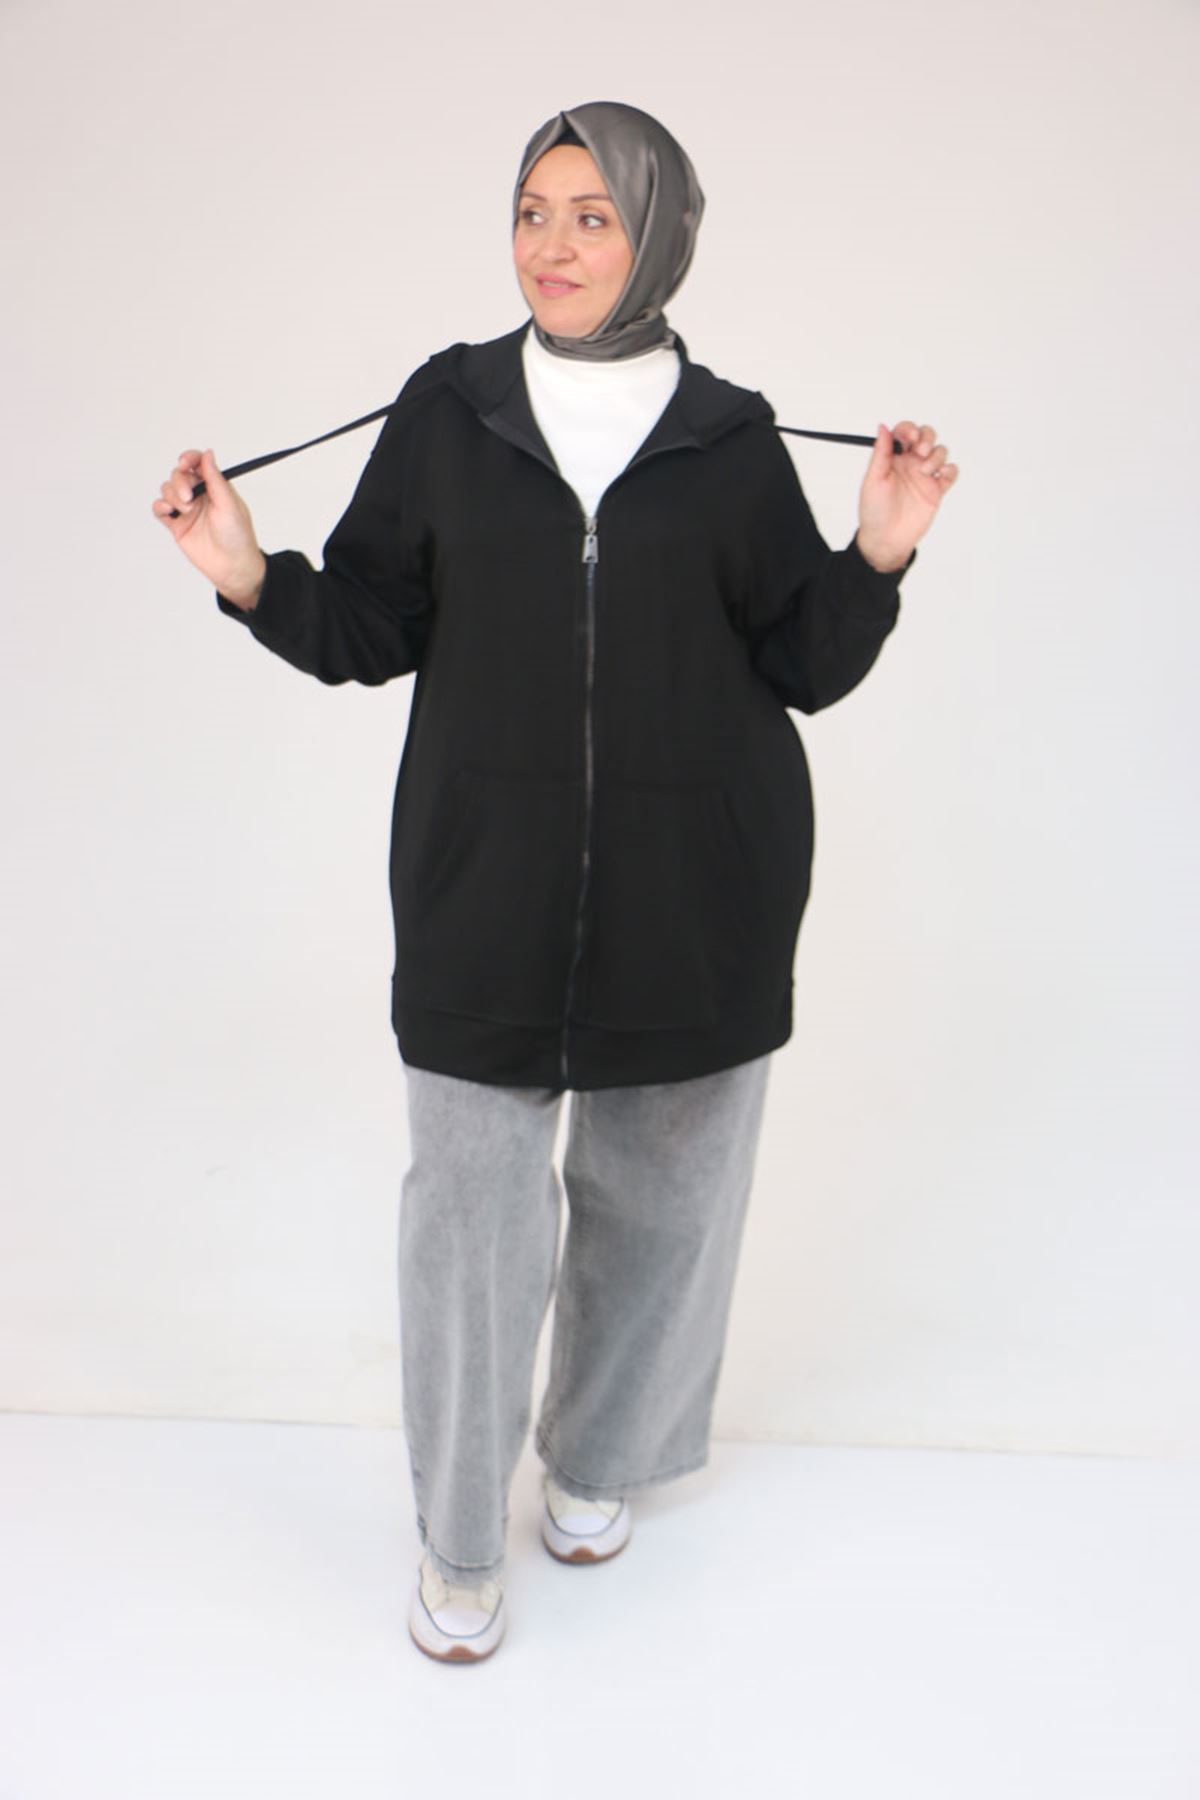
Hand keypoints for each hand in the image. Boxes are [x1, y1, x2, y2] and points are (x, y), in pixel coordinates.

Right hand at [151, 447, 266, 608]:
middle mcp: (200, 496)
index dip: (189, 459)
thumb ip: (215, 478)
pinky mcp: (176, 524)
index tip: (185, 462)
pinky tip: (169, 511)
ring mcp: (187, 510)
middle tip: (188, 497)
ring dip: (173, 496)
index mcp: (215, 487)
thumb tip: (208, 454)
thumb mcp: (229, 504)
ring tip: (187, 510)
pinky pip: (160, 508)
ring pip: (167, 489)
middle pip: (178, 475)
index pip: (197, 464)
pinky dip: (160, 506)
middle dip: (179, 482)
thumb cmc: (237, 537)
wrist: (231, 567)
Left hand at [855, 421, 958, 571]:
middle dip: (927, 437)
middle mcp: (910, 463)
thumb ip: (880, 453)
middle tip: (920, 452)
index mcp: (893, 458)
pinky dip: (950, 470)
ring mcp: (925, 476)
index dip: (909, 429)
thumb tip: (882, 426)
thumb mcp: (873, 480)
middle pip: (926, 436)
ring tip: (925, 472)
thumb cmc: (874, 512)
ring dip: (936, 456)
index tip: (909, 438)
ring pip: (940, 451)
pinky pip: (951, 472)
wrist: (887, 539)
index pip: (904, 432)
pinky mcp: (937, 490)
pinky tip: (940, 478)